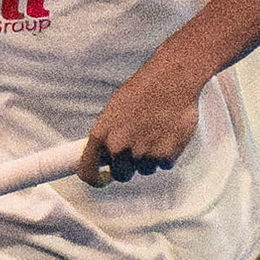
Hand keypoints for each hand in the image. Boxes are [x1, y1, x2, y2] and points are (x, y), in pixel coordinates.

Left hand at [75, 62, 203, 187]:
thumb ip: (108, 133)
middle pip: (121, 174)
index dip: (94, 179)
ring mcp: (143, 154)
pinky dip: (167, 154)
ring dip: (150, 158)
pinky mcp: (165, 156)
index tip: (102, 179)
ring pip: (145, 169)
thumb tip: (106, 151)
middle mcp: (119, 147)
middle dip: (128, 166)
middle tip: (137, 148)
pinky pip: (164, 164)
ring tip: (156, 132)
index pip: (88, 169)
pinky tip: (168, 134)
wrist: (171, 80)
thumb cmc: (143, 89)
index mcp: (102, 134)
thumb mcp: (114, 108)